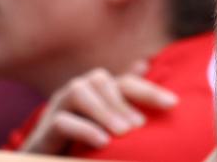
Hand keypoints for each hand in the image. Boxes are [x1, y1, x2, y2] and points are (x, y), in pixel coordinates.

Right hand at [20, 65, 177, 154]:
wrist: (45, 159)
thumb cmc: (81, 140)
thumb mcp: (107, 122)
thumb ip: (123, 98)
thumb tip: (144, 64)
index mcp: (95, 91)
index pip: (125, 82)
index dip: (149, 91)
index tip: (173, 104)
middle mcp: (76, 92)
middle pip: (101, 80)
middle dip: (122, 101)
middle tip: (138, 125)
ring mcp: (57, 108)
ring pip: (78, 92)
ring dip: (104, 110)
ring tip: (123, 132)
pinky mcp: (43, 130)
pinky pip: (62, 121)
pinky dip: (84, 129)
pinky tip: (102, 141)